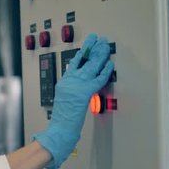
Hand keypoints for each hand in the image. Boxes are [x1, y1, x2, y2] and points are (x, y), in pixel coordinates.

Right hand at [34, 33, 113, 168]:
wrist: (59, 128)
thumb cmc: (61, 119)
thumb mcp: (63, 100)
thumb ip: (71, 90)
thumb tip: (78, 86)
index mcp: (63, 82)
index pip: (74, 63)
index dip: (82, 53)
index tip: (87, 45)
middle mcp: (69, 81)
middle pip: (83, 60)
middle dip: (92, 48)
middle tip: (98, 39)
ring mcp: (77, 85)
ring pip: (91, 66)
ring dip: (99, 54)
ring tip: (105, 45)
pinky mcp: (85, 92)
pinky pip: (98, 79)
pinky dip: (105, 71)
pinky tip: (109, 64)